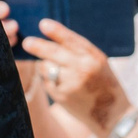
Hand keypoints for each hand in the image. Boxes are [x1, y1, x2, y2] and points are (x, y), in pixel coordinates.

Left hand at [22, 18, 128, 136]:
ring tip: (53, 65)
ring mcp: (69, 84)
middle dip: (38, 47)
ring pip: (46, 67)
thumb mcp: (98, 62)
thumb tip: (50, 36)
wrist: (111, 113)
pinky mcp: (60, 96)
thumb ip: (79, 51)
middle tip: (26, 42)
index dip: (57, 31)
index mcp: (94, 58)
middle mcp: (82, 70)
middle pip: (53, 54)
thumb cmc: (102, 81)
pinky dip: (47, 78)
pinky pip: (46, 81)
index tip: (43, 24)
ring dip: (44, 63)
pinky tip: (59, 81)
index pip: (72, 41)